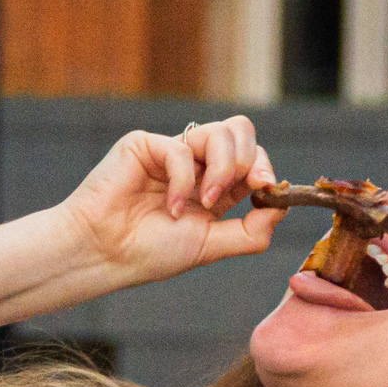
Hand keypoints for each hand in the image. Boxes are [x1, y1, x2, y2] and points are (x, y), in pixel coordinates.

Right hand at [60, 117, 285, 288]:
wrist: (105, 254)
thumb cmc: (151, 252)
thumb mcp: (212, 246)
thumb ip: (251, 230)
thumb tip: (282, 206)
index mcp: (214, 187)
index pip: (252, 160)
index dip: (265, 170)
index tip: (265, 190)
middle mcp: (195, 164)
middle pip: (241, 132)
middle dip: (250, 160)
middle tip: (244, 187)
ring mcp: (172, 151)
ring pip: (221, 132)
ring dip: (221, 169)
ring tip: (203, 203)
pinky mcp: (146, 143)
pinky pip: (182, 147)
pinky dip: (183, 181)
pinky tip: (170, 206)